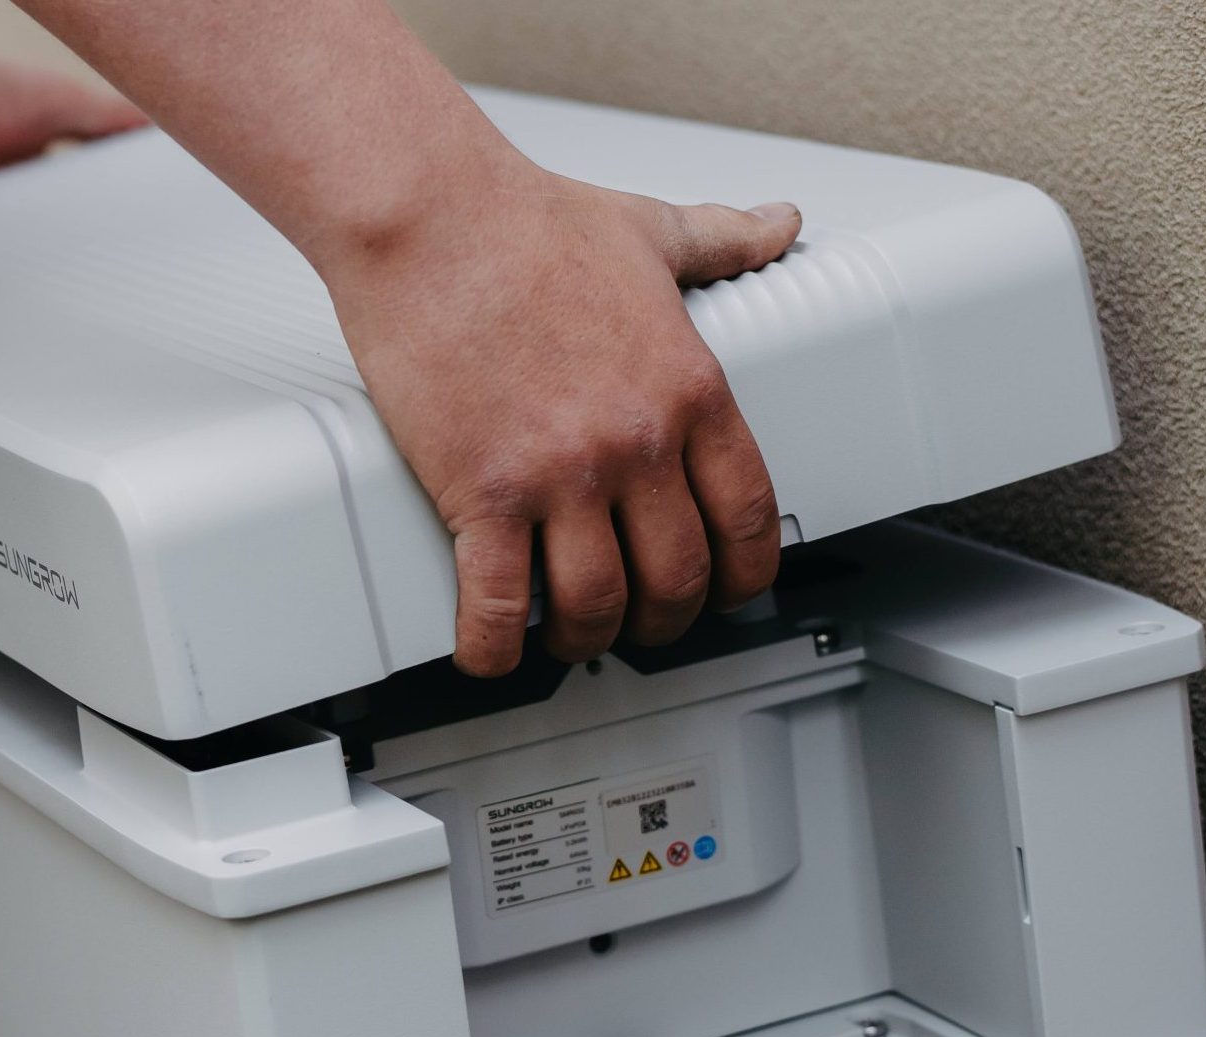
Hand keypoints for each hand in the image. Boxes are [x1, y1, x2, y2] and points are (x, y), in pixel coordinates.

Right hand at [317, 161, 799, 675]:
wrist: (429, 217)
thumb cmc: (523, 222)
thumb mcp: (650, 230)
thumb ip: (721, 239)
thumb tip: (776, 222)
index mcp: (687, 387)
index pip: (746, 515)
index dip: (743, 574)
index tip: (727, 590)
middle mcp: (633, 441)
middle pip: (675, 578)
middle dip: (662, 619)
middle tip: (639, 622)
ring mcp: (558, 475)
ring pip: (595, 604)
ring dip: (584, 636)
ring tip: (566, 634)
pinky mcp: (481, 492)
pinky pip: (497, 603)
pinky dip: (493, 645)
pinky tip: (486, 650)